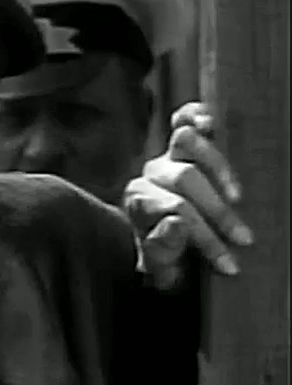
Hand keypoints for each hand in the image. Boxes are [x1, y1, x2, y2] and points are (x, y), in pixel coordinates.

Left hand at [123, 101, 254, 289]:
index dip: (206, 239)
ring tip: (238, 196)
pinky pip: (182, 119)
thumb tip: (176, 223)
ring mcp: (165, 156)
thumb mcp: (160, 268)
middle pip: (185, 178)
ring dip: (218, 166)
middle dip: (218, 212)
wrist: (162, 245)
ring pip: (185, 142)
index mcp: (138, 203)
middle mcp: (149, 175)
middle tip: (244, 239)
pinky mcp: (179, 143)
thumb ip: (161, 251)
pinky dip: (196, 116)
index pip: (176, 213)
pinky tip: (211, 124)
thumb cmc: (165, 257)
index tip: (229, 264)